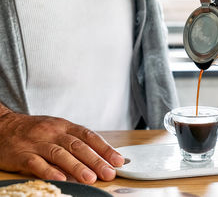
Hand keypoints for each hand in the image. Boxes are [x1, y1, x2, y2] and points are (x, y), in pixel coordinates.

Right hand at [0, 109, 124, 183]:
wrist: (2, 126)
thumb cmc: (35, 130)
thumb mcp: (57, 129)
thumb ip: (75, 141)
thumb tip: (100, 157)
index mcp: (65, 126)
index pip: (89, 136)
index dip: (105, 149)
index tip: (118, 161)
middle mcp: (53, 132)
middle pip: (78, 146)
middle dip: (96, 161)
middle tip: (109, 173)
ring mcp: (37, 142)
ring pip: (60, 154)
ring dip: (77, 167)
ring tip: (90, 178)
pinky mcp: (22, 154)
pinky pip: (36, 163)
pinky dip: (49, 171)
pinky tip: (61, 179)